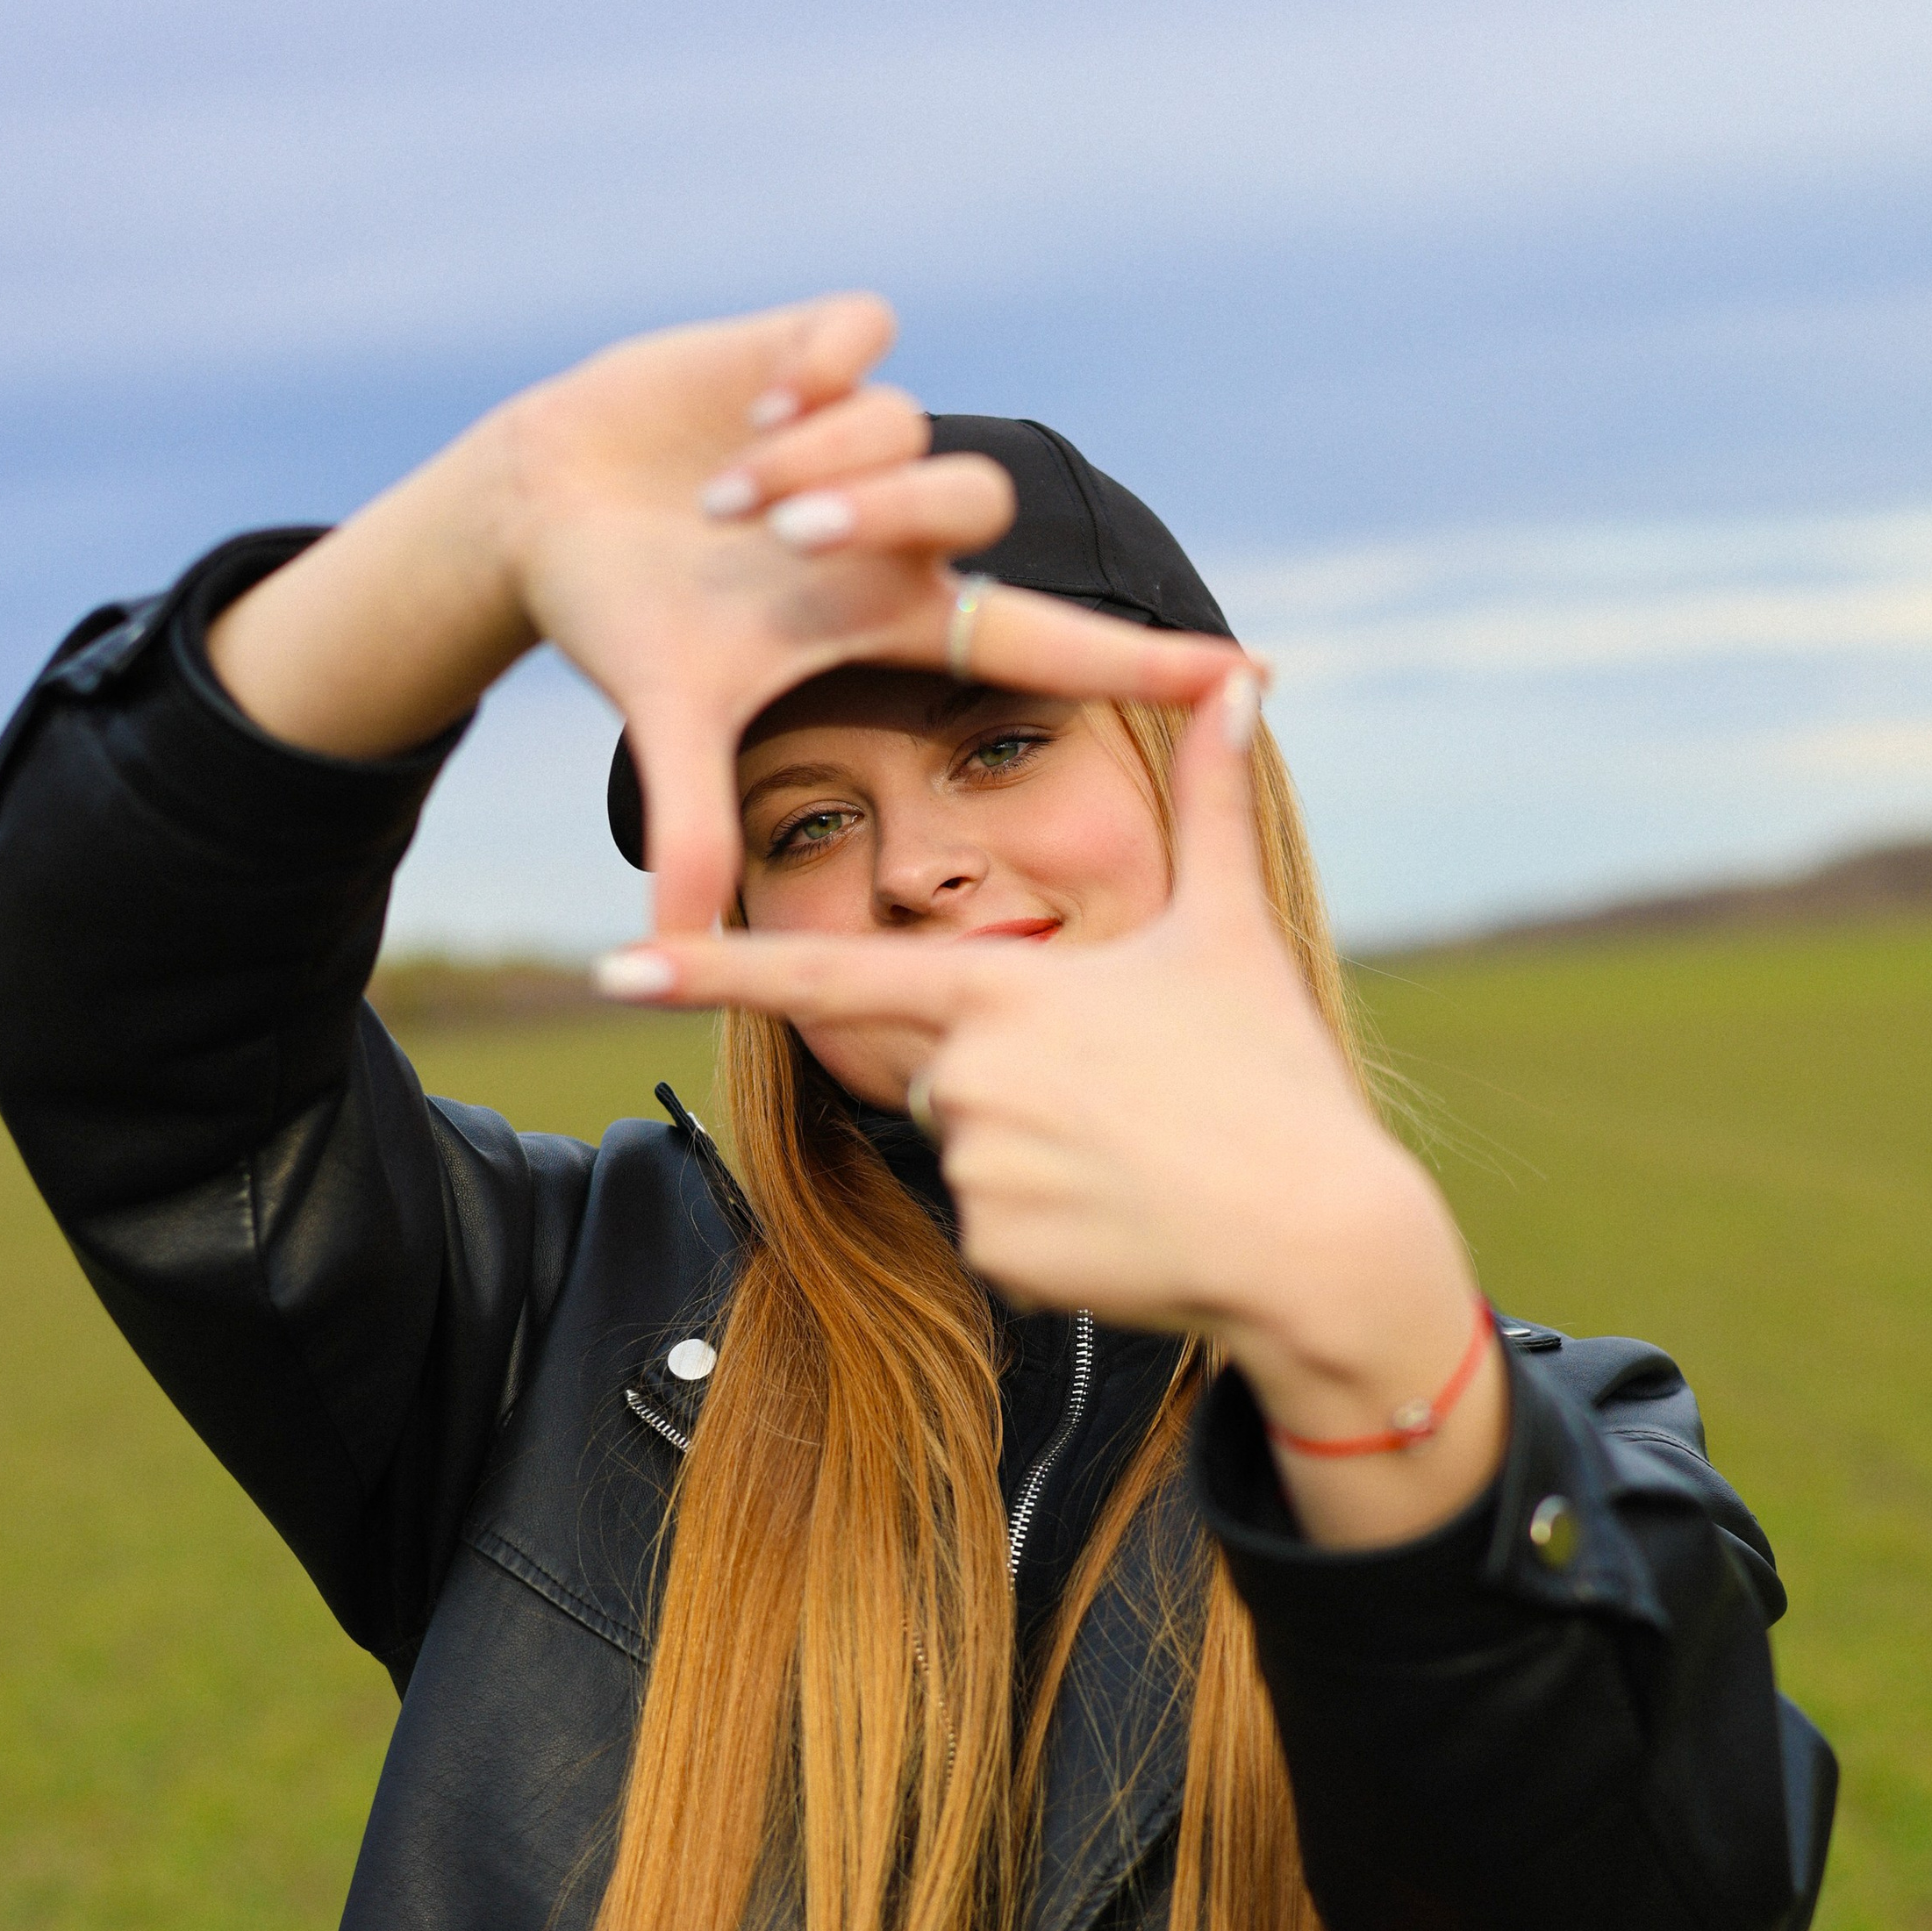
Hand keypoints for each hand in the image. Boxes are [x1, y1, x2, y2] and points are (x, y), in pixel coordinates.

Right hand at [205, 294, 1243, 934]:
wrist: (544, 508)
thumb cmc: (627, 617)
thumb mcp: (669, 720)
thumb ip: (686, 824)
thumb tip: (672, 945)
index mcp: (894, 613)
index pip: (1046, 641)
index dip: (1140, 660)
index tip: (1252, 675)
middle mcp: (897, 525)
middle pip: (970, 504)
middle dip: (872, 514)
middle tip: (778, 544)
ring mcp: (861, 435)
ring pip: (904, 425)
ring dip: (816, 460)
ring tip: (727, 495)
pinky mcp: (813, 349)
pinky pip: (864, 338)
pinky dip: (815, 371)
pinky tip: (752, 407)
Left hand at [602, 671, 1508, 1548]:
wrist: (1319, 1240)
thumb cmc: (1274, 1078)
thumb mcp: (1230, 932)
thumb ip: (1209, 801)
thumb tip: (1241, 680)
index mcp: (1005, 987)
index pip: (827, 972)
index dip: (712, 968)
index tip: (612, 966)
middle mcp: (969, 1073)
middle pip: (938, 1061)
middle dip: (1016, 1072)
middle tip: (1126, 1095)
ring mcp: (976, 1166)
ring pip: (966, 1143)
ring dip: (1038, 1147)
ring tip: (1138, 1155)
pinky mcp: (994, 1250)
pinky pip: (992, 1225)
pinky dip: (1052, 1223)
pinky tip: (1125, 1218)